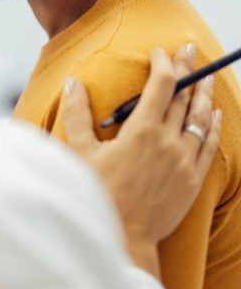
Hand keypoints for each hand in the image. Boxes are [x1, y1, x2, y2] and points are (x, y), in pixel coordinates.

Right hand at [61, 45, 221, 277]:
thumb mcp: (79, 151)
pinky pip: (209, 145)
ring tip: (205, 75)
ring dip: (203, 93)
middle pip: (183, 97)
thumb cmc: (98, 194)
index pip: (161, 85)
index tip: (159, 52)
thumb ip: (77, 113)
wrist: (125, 238)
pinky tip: (215, 113)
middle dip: (186, 70)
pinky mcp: (192, 179)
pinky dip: (212, 126)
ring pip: (199, 118)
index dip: (163, 64)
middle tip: (188, 50)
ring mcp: (184, 161)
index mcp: (142, 131)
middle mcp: (168, 142)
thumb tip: (73, 82)